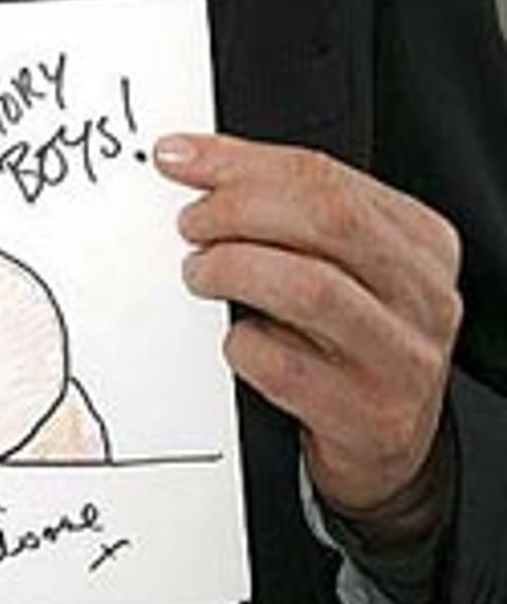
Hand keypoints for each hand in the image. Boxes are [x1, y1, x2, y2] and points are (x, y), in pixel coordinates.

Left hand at [156, 134, 461, 516]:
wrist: (385, 445)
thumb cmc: (350, 339)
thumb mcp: (340, 263)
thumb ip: (284, 206)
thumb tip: (190, 159)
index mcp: (421, 242)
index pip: (326, 177)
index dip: (241, 163)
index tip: (180, 158)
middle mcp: (424, 297)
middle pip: (326, 220)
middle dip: (238, 210)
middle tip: (190, 224)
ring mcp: (401, 360)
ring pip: (309, 288)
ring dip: (233, 269)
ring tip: (200, 273)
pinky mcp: (367, 417)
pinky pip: (285, 366)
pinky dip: (242, 344)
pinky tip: (237, 340)